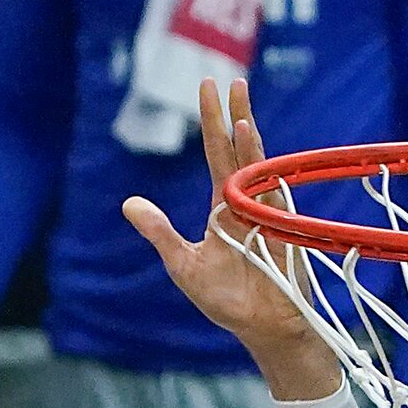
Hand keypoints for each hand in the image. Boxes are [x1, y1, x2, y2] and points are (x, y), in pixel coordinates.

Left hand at [122, 80, 333, 383]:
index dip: (211, 122)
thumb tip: (129, 203)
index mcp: (223, 206)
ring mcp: (265, 211)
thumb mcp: (182, 264)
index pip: (216, 154)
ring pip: (257, 164)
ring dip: (248, 137)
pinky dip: (261, 168)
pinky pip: (270, 191)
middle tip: (227, 79)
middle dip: (233, 115)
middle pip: (238, 150)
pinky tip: (252, 147)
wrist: (261, 327)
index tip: (207, 87)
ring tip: (238, 109)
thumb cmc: (225, 300)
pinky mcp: (278, 227)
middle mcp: (246, 201)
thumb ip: (159, 232)